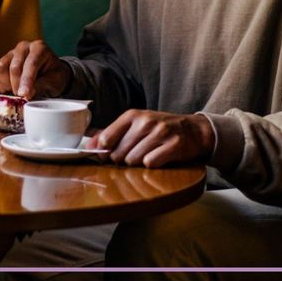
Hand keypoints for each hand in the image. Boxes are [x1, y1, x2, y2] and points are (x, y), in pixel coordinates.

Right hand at [0, 40, 70, 99]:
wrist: (50, 73)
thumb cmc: (53, 76)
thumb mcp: (54, 82)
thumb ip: (42, 86)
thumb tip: (28, 93)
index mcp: (39, 48)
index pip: (31, 64)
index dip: (27, 80)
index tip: (24, 94)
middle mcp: (23, 47)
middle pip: (14, 67)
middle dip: (18, 85)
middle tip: (24, 96)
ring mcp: (10, 54)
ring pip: (1, 68)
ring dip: (8, 84)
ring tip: (18, 90)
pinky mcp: (2, 63)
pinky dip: (0, 86)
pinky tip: (10, 89)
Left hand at [95, 110, 213, 167]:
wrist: (193, 130)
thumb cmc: (159, 129)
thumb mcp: (135, 125)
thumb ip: (110, 134)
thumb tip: (88, 146)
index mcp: (132, 115)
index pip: (107, 138)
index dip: (105, 152)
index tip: (109, 155)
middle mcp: (145, 122)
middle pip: (119, 154)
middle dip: (123, 160)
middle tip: (134, 155)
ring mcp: (160, 132)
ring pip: (133, 160)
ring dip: (137, 164)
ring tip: (147, 156)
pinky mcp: (173, 145)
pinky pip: (151, 163)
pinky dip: (152, 165)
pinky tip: (158, 158)